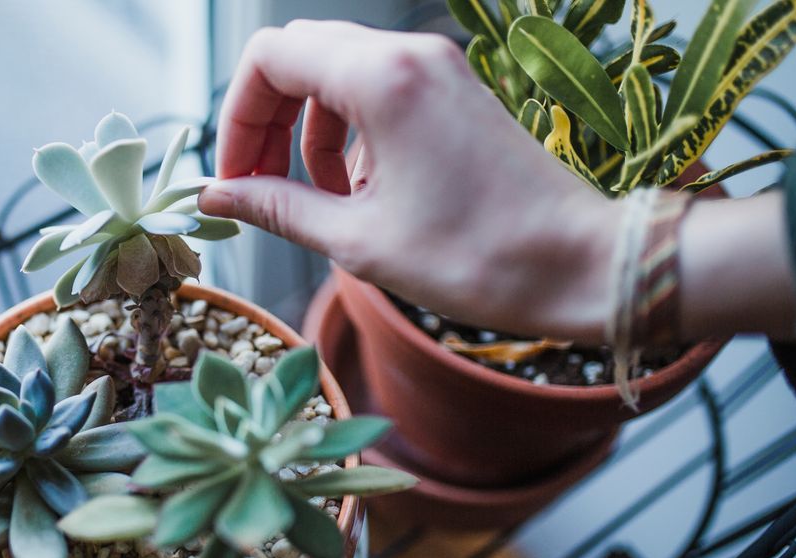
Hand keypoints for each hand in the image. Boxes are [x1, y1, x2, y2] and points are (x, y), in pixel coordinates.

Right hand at [199, 20, 621, 343]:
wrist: (580, 264)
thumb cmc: (478, 257)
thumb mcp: (359, 240)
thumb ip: (277, 208)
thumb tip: (215, 198)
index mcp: (383, 80)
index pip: (271, 58)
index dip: (237, 117)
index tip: (236, 177)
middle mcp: (411, 55)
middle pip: (300, 56)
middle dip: (266, 119)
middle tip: (260, 186)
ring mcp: (438, 68)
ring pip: (336, 72)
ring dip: (307, 130)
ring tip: (315, 199)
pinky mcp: (454, 91)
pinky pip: (377, 89)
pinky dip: (349, 131)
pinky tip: (358, 190)